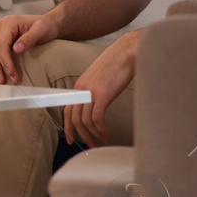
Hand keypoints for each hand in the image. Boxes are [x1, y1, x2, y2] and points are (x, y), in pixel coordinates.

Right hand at [0, 13, 59, 84]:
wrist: (47, 24)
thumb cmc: (44, 25)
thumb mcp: (41, 30)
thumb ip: (29, 38)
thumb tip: (16, 49)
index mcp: (8, 23)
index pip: (2, 45)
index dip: (5, 61)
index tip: (11, 73)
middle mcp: (1, 28)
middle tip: (4, 81)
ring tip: (0, 81)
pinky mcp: (1, 42)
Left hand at [62, 32, 138, 147]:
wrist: (128, 51)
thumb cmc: (119, 62)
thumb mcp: (101, 77)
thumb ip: (95, 90)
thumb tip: (98, 104)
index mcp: (80, 85)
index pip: (68, 109)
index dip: (68, 126)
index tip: (70, 138)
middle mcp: (82, 89)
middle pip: (75, 118)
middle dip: (80, 135)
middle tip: (89, 145)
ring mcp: (90, 92)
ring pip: (85, 121)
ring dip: (93, 134)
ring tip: (101, 141)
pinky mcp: (102, 95)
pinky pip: (97, 119)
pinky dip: (101, 130)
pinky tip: (107, 134)